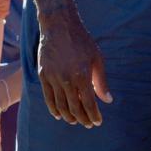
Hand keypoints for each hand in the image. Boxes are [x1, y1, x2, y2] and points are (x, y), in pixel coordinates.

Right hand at [37, 11, 111, 127]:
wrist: (59, 26)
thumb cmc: (82, 41)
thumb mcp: (97, 59)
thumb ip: (101, 82)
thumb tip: (107, 100)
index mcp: (82, 76)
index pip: (89, 104)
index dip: (94, 115)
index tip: (98, 122)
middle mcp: (67, 80)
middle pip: (74, 108)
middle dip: (82, 119)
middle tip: (88, 124)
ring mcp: (53, 78)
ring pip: (60, 106)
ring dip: (68, 116)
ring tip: (75, 121)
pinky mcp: (43, 75)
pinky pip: (48, 98)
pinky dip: (53, 109)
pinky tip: (59, 114)